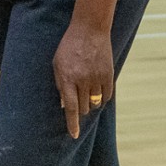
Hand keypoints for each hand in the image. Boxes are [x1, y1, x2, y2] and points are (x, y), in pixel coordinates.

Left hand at [53, 18, 114, 137]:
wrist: (89, 30)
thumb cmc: (69, 47)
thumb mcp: (57, 63)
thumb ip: (60, 84)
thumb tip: (64, 105)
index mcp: (67, 77)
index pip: (70, 107)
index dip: (72, 123)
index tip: (74, 135)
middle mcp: (82, 80)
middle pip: (83, 107)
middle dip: (79, 108)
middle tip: (77, 98)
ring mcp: (96, 78)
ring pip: (94, 103)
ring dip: (90, 102)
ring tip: (86, 89)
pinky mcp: (108, 76)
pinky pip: (106, 96)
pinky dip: (101, 97)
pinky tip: (96, 89)